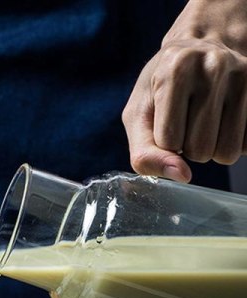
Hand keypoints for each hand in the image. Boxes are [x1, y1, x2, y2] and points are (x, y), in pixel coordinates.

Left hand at [122, 0, 246, 182]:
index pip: (169, 142)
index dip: (166, 141)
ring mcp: (246, 75)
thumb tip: (182, 176)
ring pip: (228, 152)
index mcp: (176, 70)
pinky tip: (227, 118)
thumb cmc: (162, 87)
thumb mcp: (139, 115)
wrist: (204, 44)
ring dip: (213, 148)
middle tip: (189, 119)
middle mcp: (215, 67)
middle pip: (200, 150)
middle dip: (190, 147)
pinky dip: (235, 142)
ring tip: (208, 120)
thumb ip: (145, 153)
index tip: (167, 119)